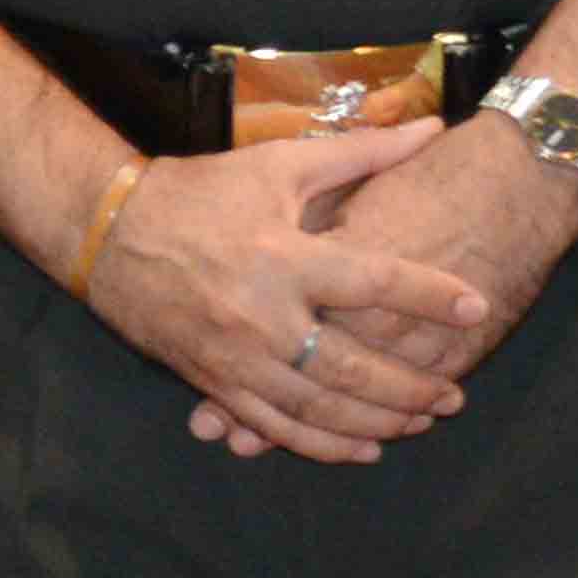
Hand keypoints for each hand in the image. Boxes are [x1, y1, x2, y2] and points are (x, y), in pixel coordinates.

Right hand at [182, 116, 577, 457]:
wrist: (103, 230)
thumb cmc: (195, 193)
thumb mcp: (277, 164)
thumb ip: (360, 153)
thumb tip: (430, 128)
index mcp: (283, 257)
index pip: (374, 281)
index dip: (429, 296)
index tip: (475, 308)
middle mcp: (261, 315)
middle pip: (351, 368)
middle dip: (409, 388)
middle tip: (454, 395)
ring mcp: (233, 356)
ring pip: (316, 408)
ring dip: (374, 423)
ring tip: (418, 423)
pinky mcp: (209, 380)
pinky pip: (272, 425)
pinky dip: (320, 443)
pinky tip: (360, 448)